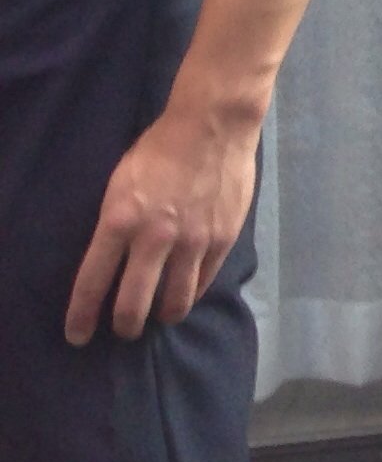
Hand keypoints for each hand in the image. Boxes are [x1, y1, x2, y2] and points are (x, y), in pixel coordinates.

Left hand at [67, 94, 258, 344]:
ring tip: (160, 315)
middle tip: (123, 329)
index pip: (93, 282)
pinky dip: (192, 293)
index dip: (82, 316)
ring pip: (174, 301)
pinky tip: (186, 292)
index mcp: (120, 221)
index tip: (78, 335)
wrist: (213, 126)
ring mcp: (193, 240)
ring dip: (163, 315)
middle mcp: (154, 237)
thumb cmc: (159, 150)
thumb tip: (114, 261)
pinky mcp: (223, 238)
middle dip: (124, 326)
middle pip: (133, 304)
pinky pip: (203, 281)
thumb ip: (116, 225)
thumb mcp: (121, 185)